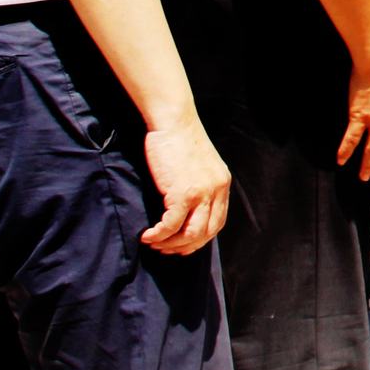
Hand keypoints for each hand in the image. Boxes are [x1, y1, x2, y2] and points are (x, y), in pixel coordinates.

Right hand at [141, 112, 230, 254]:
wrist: (173, 120)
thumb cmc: (179, 139)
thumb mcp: (199, 164)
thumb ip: (199, 184)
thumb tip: (186, 207)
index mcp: (222, 183)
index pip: (217, 222)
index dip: (200, 238)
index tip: (182, 244)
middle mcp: (217, 190)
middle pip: (206, 233)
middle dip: (185, 246)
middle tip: (166, 249)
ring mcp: (202, 193)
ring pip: (190, 234)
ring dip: (170, 244)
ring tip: (154, 243)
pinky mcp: (183, 192)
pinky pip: (171, 225)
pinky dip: (159, 235)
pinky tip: (147, 236)